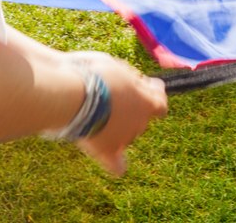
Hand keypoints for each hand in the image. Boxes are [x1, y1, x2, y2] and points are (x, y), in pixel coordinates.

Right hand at [68, 55, 166, 175]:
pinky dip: (117, 162)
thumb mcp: (120, 69)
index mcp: (146, 103)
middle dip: (133, 107)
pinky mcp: (107, 151)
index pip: (160, 102)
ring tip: (99, 112)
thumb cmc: (97, 76)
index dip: (155, 93)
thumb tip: (141, 86)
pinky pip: (117, 165)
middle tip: (114, 95)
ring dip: (120, 126)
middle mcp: (140, 124)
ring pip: (127, 134)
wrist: (75, 96)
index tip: (149, 85)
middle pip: (141, 118)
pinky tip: (113, 157)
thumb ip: (134, 80)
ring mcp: (124, 139)